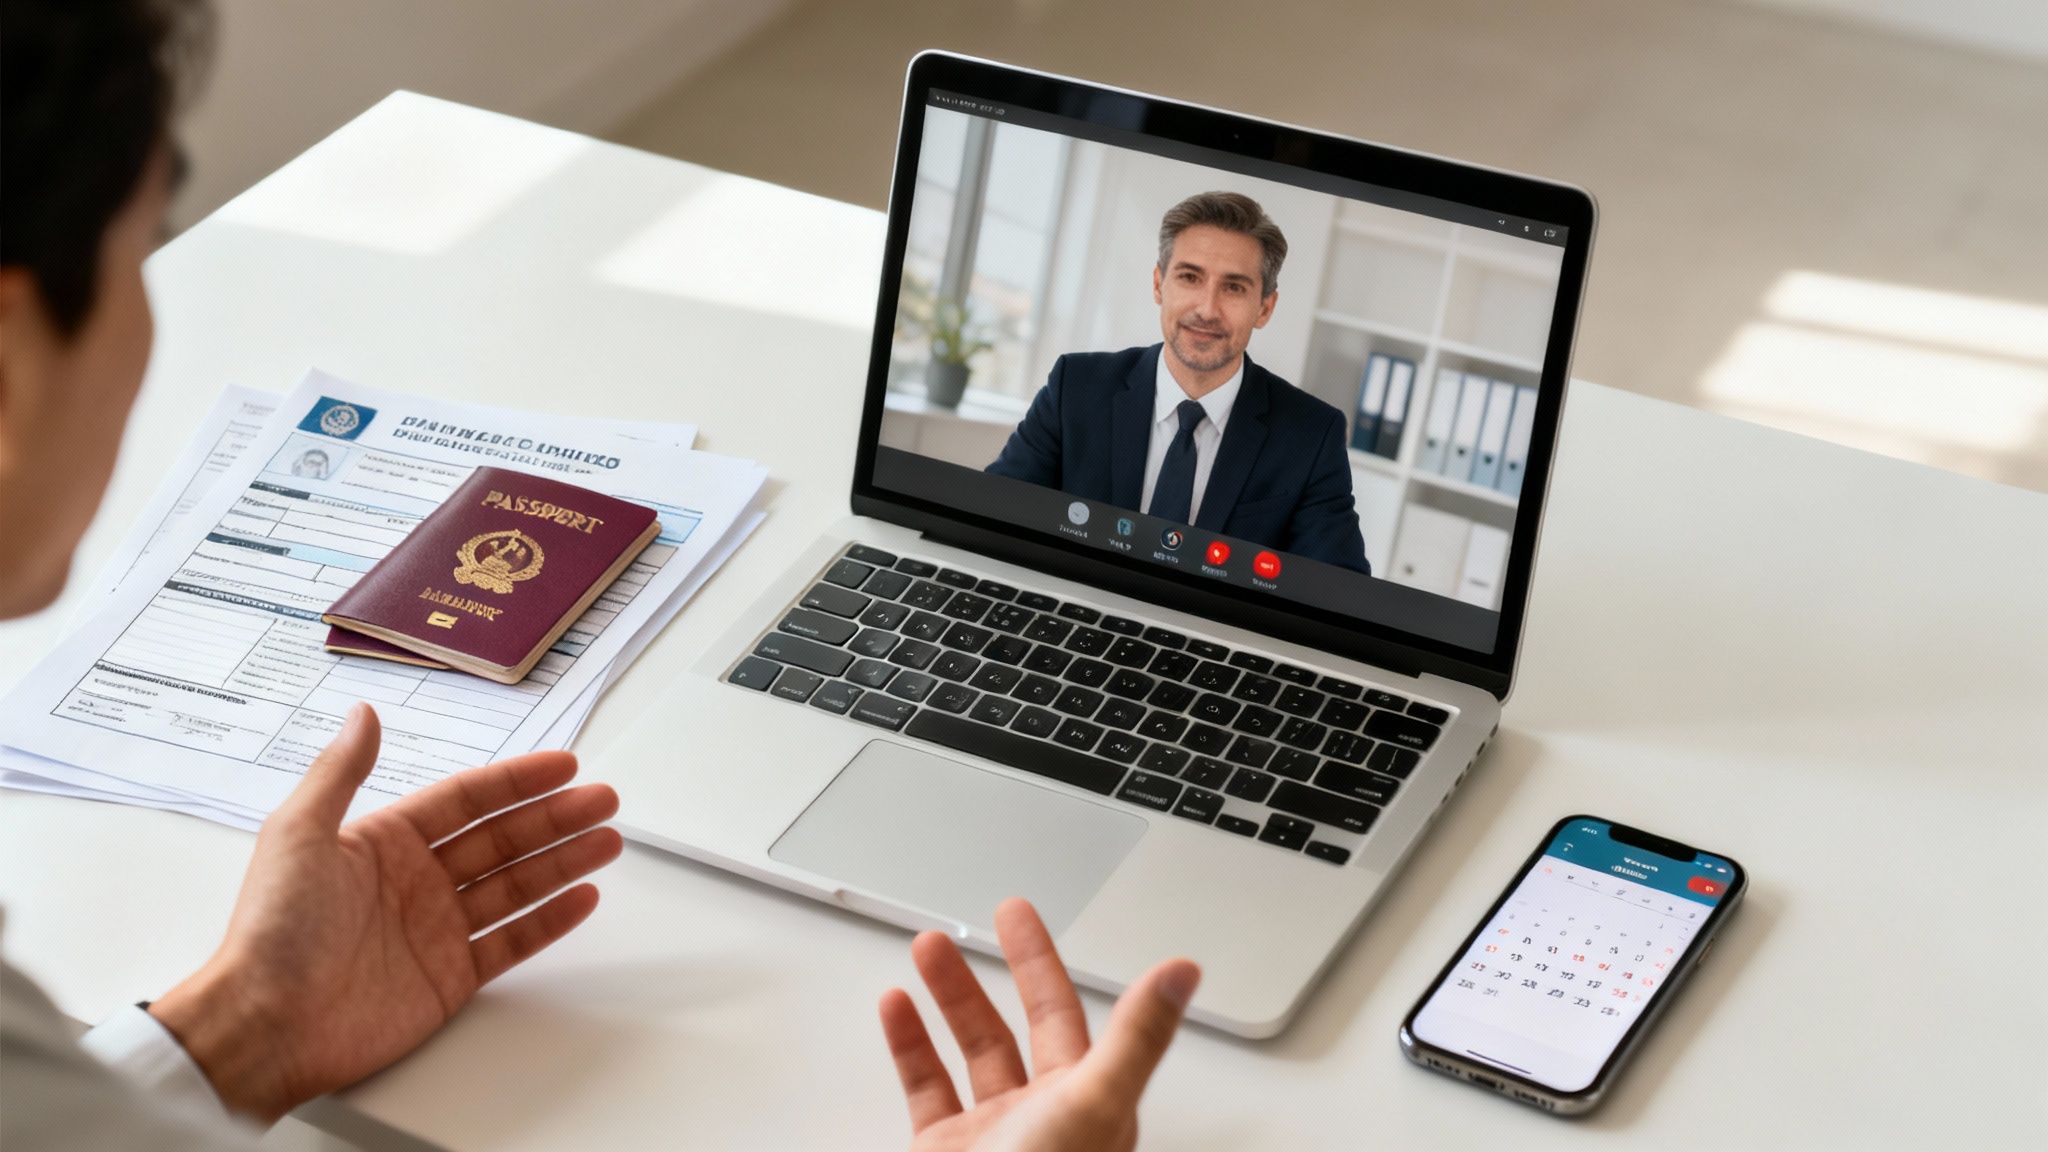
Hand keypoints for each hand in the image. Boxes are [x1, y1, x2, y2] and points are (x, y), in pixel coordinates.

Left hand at [149, 702, 622, 1122]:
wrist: (266, 1024)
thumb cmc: (272, 931)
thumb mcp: (297, 834)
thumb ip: (339, 771)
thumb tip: (363, 713)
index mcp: (383, 842)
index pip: (466, 800)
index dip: (517, 782)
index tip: (563, 766)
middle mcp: (415, 881)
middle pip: (502, 839)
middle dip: (555, 818)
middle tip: (603, 800)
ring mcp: (436, 930)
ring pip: (516, 885)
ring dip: (564, 861)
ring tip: (607, 841)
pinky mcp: (449, 978)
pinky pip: (511, 941)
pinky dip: (549, 921)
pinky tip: (582, 898)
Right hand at [878, 899, 1199, 1150]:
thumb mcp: (1095, 1105)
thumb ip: (1139, 1035)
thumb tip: (1184, 972)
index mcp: (1087, 1104)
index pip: (1067, 1013)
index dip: (1044, 960)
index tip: (1021, 915)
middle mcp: (1041, 1119)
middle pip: (1020, 1025)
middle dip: (1003, 970)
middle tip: (991, 919)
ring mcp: (990, 1139)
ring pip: (970, 1052)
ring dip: (949, 999)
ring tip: (927, 950)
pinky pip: (925, 1091)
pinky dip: (908, 1046)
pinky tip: (897, 1011)